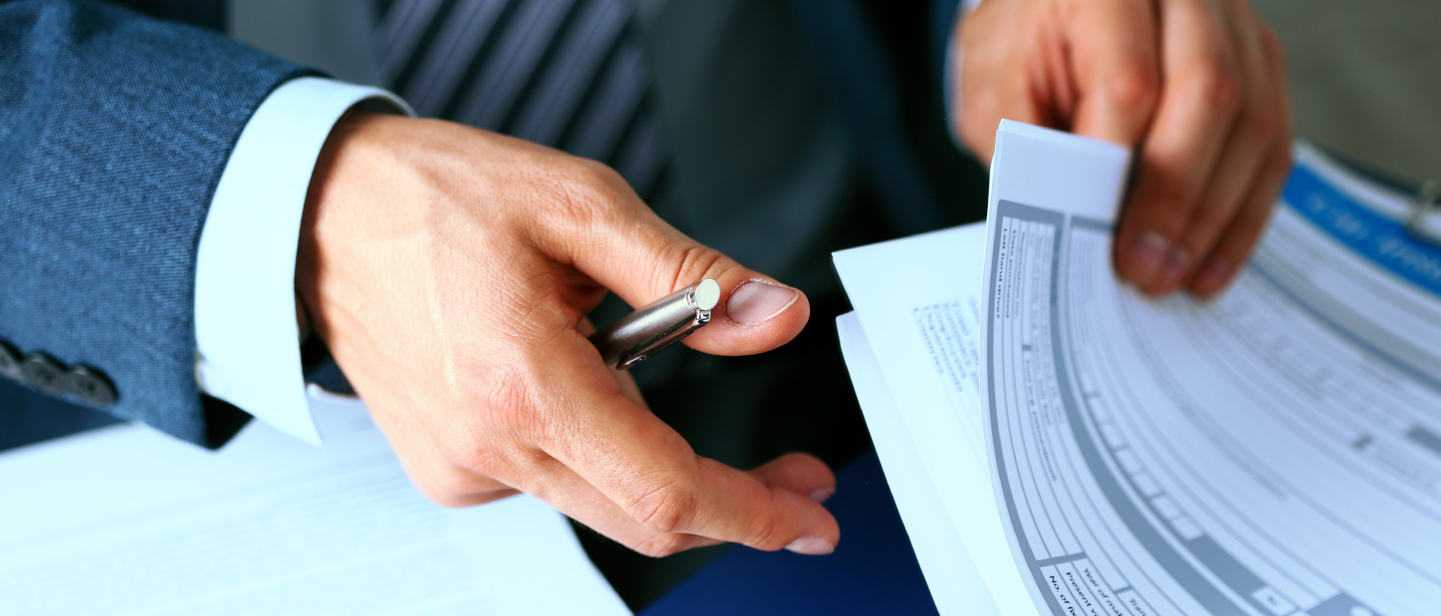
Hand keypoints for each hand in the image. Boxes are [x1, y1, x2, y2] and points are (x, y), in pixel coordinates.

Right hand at [297, 111, 838, 556]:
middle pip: (644, 518)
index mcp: (523, 383)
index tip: (810, 517)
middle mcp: (486, 446)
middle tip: (793, 475)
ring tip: (616, 345)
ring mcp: (461, 469)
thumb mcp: (581, 205)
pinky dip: (594, 444)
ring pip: (602, 501)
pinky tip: (566, 374)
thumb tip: (774, 318)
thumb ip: (690, 274)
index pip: (664, 490)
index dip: (753, 513)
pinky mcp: (449, 472)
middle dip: (734, 504)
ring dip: (658, 459)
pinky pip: (554, 481)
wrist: (323, 214)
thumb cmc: (436, 198)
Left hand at [953, 0, 1292, 296]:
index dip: (1120, 169)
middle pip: (1209, 93)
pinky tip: (1211, 258)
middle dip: (1178, 198)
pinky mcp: (1257, 58)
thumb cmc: (1021, 48)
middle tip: (1146, 270)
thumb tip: (1069, 229)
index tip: (1101, 235)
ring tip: (1178, 277)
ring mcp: (1230, 21)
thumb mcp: (993, 91)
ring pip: (1254, 119)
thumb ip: (1026, 148)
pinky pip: (1272, 137)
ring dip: (1218, 214)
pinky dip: (1244, 207)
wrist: (1051, 9)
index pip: (1129, 80)